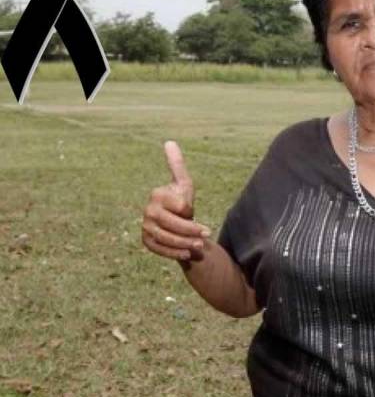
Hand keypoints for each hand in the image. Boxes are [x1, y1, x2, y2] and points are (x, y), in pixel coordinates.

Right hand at [141, 141, 211, 261]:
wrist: (178, 225)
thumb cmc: (182, 202)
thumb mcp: (184, 184)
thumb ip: (177, 165)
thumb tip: (169, 142)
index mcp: (157, 195)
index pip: (179, 206)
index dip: (188, 209)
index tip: (191, 209)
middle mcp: (148, 211)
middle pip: (173, 224)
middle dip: (191, 230)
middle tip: (207, 234)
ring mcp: (146, 227)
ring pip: (167, 238)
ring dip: (185, 242)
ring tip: (200, 245)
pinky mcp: (147, 242)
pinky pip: (162, 250)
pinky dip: (175, 253)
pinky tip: (188, 254)